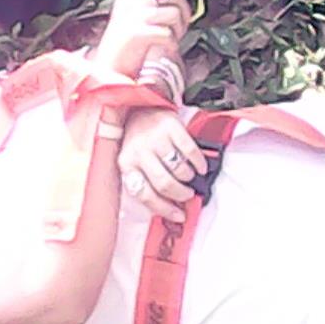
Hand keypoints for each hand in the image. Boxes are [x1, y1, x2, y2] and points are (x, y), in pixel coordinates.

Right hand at [95, 0, 191, 76]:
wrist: (108, 73)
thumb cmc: (125, 50)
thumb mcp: (135, 21)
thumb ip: (152, 7)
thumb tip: (176, 4)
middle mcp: (130, 1)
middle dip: (183, 14)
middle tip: (174, 31)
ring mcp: (133, 16)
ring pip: (175, 15)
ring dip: (177, 32)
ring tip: (163, 43)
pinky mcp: (137, 33)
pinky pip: (169, 34)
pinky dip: (170, 45)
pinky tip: (157, 50)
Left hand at [117, 108, 207, 222]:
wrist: (140, 109)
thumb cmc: (139, 141)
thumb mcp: (135, 163)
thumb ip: (148, 184)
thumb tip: (170, 209)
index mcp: (126, 165)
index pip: (145, 194)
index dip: (164, 209)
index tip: (178, 215)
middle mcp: (138, 151)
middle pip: (164, 184)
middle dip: (180, 194)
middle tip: (187, 195)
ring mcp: (154, 138)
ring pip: (179, 170)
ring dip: (189, 178)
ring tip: (189, 176)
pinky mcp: (170, 126)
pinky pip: (190, 151)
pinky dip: (198, 163)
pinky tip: (198, 165)